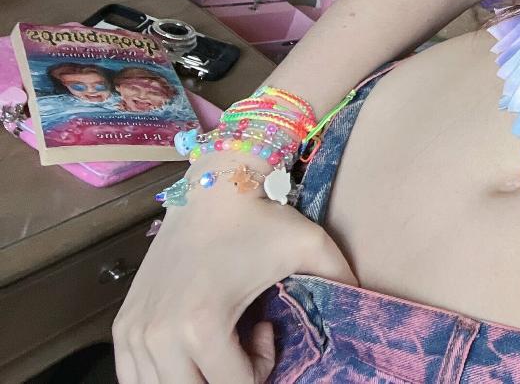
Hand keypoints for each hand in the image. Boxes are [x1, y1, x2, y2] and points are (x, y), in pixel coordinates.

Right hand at [113, 171, 357, 383]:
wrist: (214, 183)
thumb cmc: (262, 217)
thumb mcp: (312, 249)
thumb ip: (342, 282)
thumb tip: (368, 305)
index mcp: (200, 326)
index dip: (262, 372)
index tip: (269, 332)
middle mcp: (159, 335)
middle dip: (228, 382)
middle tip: (245, 349)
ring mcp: (134, 332)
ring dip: (197, 379)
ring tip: (221, 344)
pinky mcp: (124, 325)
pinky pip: (134, 378)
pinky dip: (166, 376)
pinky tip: (194, 346)